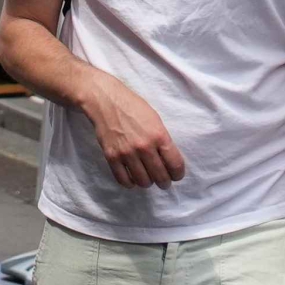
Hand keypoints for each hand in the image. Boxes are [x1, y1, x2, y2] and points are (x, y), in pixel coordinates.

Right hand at [82, 73, 185, 188]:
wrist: (106, 101)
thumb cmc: (133, 107)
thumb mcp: (155, 120)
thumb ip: (162, 140)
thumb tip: (168, 160)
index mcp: (159, 136)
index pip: (175, 165)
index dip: (178, 174)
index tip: (176, 175)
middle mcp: (144, 147)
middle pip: (160, 176)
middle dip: (164, 182)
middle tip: (163, 182)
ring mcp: (127, 153)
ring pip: (143, 181)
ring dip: (148, 183)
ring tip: (147, 179)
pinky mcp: (112, 157)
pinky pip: (123, 179)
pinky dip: (130, 183)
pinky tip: (132, 179)